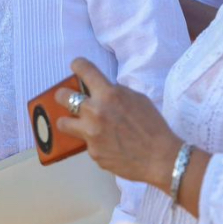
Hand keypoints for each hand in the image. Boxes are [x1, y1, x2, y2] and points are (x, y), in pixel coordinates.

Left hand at [53, 57, 181, 189]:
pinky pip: (87, 143)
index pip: (84, 70)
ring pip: (63, 123)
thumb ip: (116, 93)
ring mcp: (91, 134)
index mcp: (109, 94)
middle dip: (63, 95)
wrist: (160, 158)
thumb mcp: (138, 99)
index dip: (78, 65)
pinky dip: (95, 142)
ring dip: (69, 121)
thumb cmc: (153, 126)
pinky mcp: (92, 152)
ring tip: (76, 124)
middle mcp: (95, 112)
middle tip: (67, 98)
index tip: (76, 66)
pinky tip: (110, 145)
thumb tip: (103, 91)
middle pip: (62, 97)